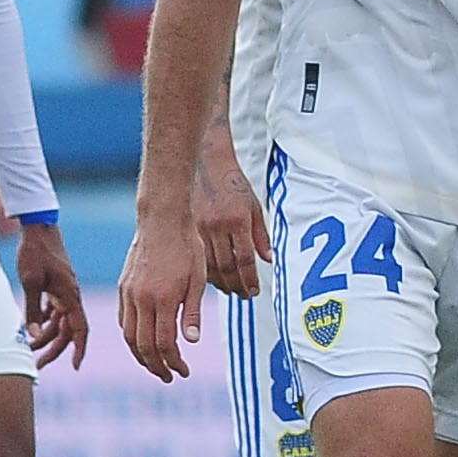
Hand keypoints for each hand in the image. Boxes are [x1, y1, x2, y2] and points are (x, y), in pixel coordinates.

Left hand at [15, 220, 87, 370]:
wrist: (38, 226)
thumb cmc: (35, 252)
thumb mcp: (31, 281)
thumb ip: (33, 310)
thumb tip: (33, 334)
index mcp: (70, 295)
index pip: (80, 329)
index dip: (79, 349)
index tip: (75, 367)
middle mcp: (70, 296)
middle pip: (67, 331)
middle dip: (54, 350)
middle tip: (37, 366)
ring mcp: (64, 291)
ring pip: (58, 322)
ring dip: (46, 336)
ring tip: (28, 348)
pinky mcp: (55, 286)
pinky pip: (53, 311)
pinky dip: (44, 322)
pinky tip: (31, 329)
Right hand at [118, 210, 207, 379]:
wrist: (162, 219)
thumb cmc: (186, 248)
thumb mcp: (197, 280)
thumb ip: (191, 313)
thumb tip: (190, 343)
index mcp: (162, 299)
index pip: (164, 344)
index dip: (174, 363)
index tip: (184, 371)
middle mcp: (141, 299)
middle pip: (143, 346)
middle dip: (156, 366)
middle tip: (170, 376)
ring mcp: (129, 293)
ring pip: (129, 336)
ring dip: (142, 356)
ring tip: (156, 365)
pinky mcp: (123, 287)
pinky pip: (124, 320)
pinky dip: (131, 337)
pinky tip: (143, 342)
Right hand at [193, 146, 269, 297]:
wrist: (206, 161)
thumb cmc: (232, 182)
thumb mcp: (253, 205)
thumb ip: (261, 234)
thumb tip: (268, 259)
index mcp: (237, 219)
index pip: (245, 258)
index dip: (250, 279)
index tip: (254, 291)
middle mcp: (218, 226)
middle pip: (227, 266)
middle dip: (237, 285)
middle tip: (244, 295)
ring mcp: (200, 227)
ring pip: (210, 265)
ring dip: (221, 282)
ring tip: (231, 289)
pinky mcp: (189, 227)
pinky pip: (197, 256)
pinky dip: (206, 270)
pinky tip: (213, 277)